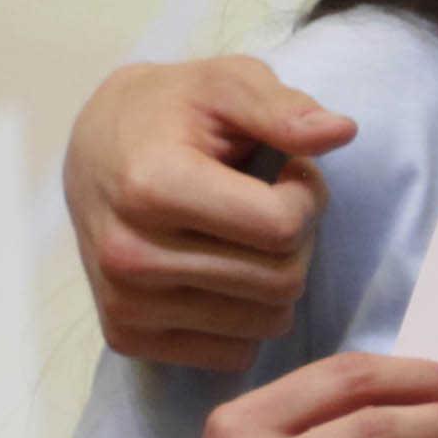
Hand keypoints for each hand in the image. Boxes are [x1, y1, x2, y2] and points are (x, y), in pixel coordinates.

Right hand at [69, 56, 353, 370]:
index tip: (288, 172)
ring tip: (243, 233)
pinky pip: (235, 353)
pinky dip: (245, 316)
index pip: (282, 227)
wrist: (95, 150)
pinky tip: (221, 271)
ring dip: (274, 279)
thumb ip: (284, 108)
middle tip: (270, 204)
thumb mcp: (228, 83)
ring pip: (265, 323)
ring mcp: (125, 304)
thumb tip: (342, 131)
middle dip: (296, 240)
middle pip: (281, 281)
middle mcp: (129, 254)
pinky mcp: (128, 338)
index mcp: (151, 187)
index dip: (306, 196)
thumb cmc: (174, 111)